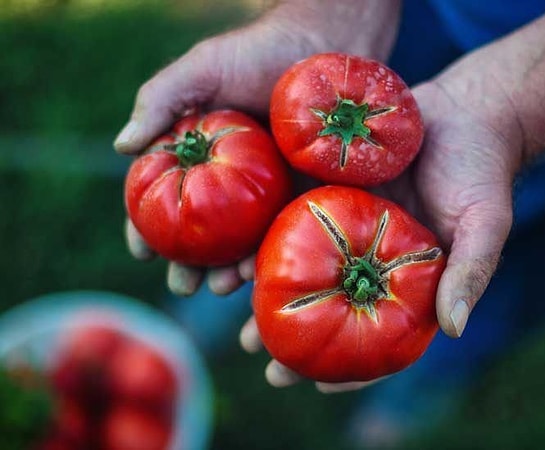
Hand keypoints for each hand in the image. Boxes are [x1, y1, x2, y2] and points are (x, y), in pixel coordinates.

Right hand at [114, 0, 399, 295]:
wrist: (328, 47)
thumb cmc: (261, 52)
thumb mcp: (204, 69)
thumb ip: (161, 100)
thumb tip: (122, 147)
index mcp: (203, 155)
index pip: (167, 197)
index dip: (150, 227)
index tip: (142, 251)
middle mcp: (233, 181)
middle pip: (205, 231)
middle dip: (189, 264)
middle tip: (183, 285)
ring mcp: (271, 193)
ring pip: (244, 243)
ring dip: (229, 271)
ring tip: (221, 287)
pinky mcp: (308, 196)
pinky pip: (286, 232)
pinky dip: (271, 255)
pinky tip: (262, 272)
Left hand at [241, 50, 524, 390]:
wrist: (464, 112)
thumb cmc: (481, 173)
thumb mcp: (486, 224)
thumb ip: (469, 273)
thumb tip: (453, 329)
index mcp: (402, 277)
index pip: (375, 332)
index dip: (351, 364)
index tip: (318, 384)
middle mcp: (367, 256)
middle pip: (325, 303)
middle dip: (291, 332)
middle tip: (259, 355)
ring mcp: (343, 222)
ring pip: (299, 264)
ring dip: (264, 289)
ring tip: (231, 309)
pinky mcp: (325, 185)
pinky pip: (290, 214)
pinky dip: (265, 236)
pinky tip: (239, 255)